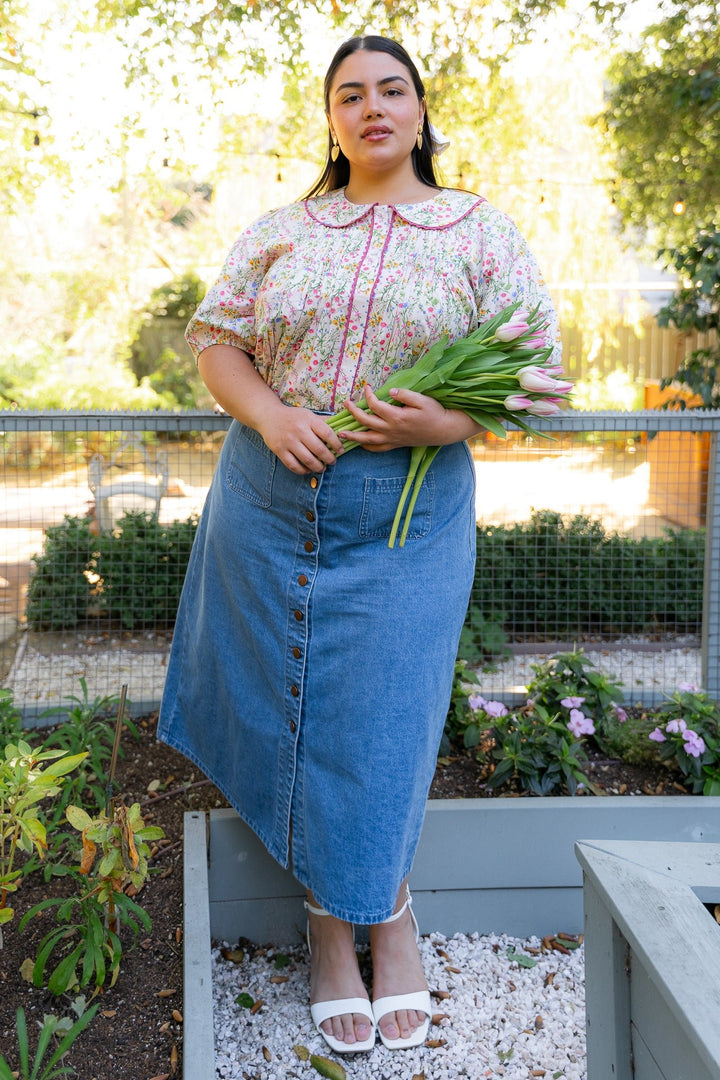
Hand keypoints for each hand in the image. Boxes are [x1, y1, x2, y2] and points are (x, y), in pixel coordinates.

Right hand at [258, 405, 345, 474]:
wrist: (268, 416)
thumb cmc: (293, 417)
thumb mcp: (308, 415)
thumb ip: (323, 422)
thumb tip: (342, 428)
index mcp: (308, 420)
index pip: (327, 433)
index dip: (337, 444)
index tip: (341, 450)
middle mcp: (299, 430)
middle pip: (319, 449)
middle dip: (329, 458)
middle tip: (333, 461)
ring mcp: (288, 441)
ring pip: (307, 460)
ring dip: (318, 467)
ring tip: (322, 468)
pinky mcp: (279, 450)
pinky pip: (294, 465)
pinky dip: (303, 470)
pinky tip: (308, 470)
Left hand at [339, 386, 481, 451]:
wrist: (443, 430)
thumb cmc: (434, 412)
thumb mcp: (422, 400)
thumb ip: (405, 395)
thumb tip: (390, 392)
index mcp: (397, 417)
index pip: (375, 405)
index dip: (368, 395)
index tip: (366, 387)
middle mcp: (391, 430)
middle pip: (366, 422)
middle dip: (353, 412)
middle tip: (346, 404)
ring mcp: (393, 439)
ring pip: (368, 439)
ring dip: (353, 436)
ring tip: (340, 434)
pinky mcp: (395, 444)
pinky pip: (378, 449)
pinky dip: (367, 447)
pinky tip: (360, 443)